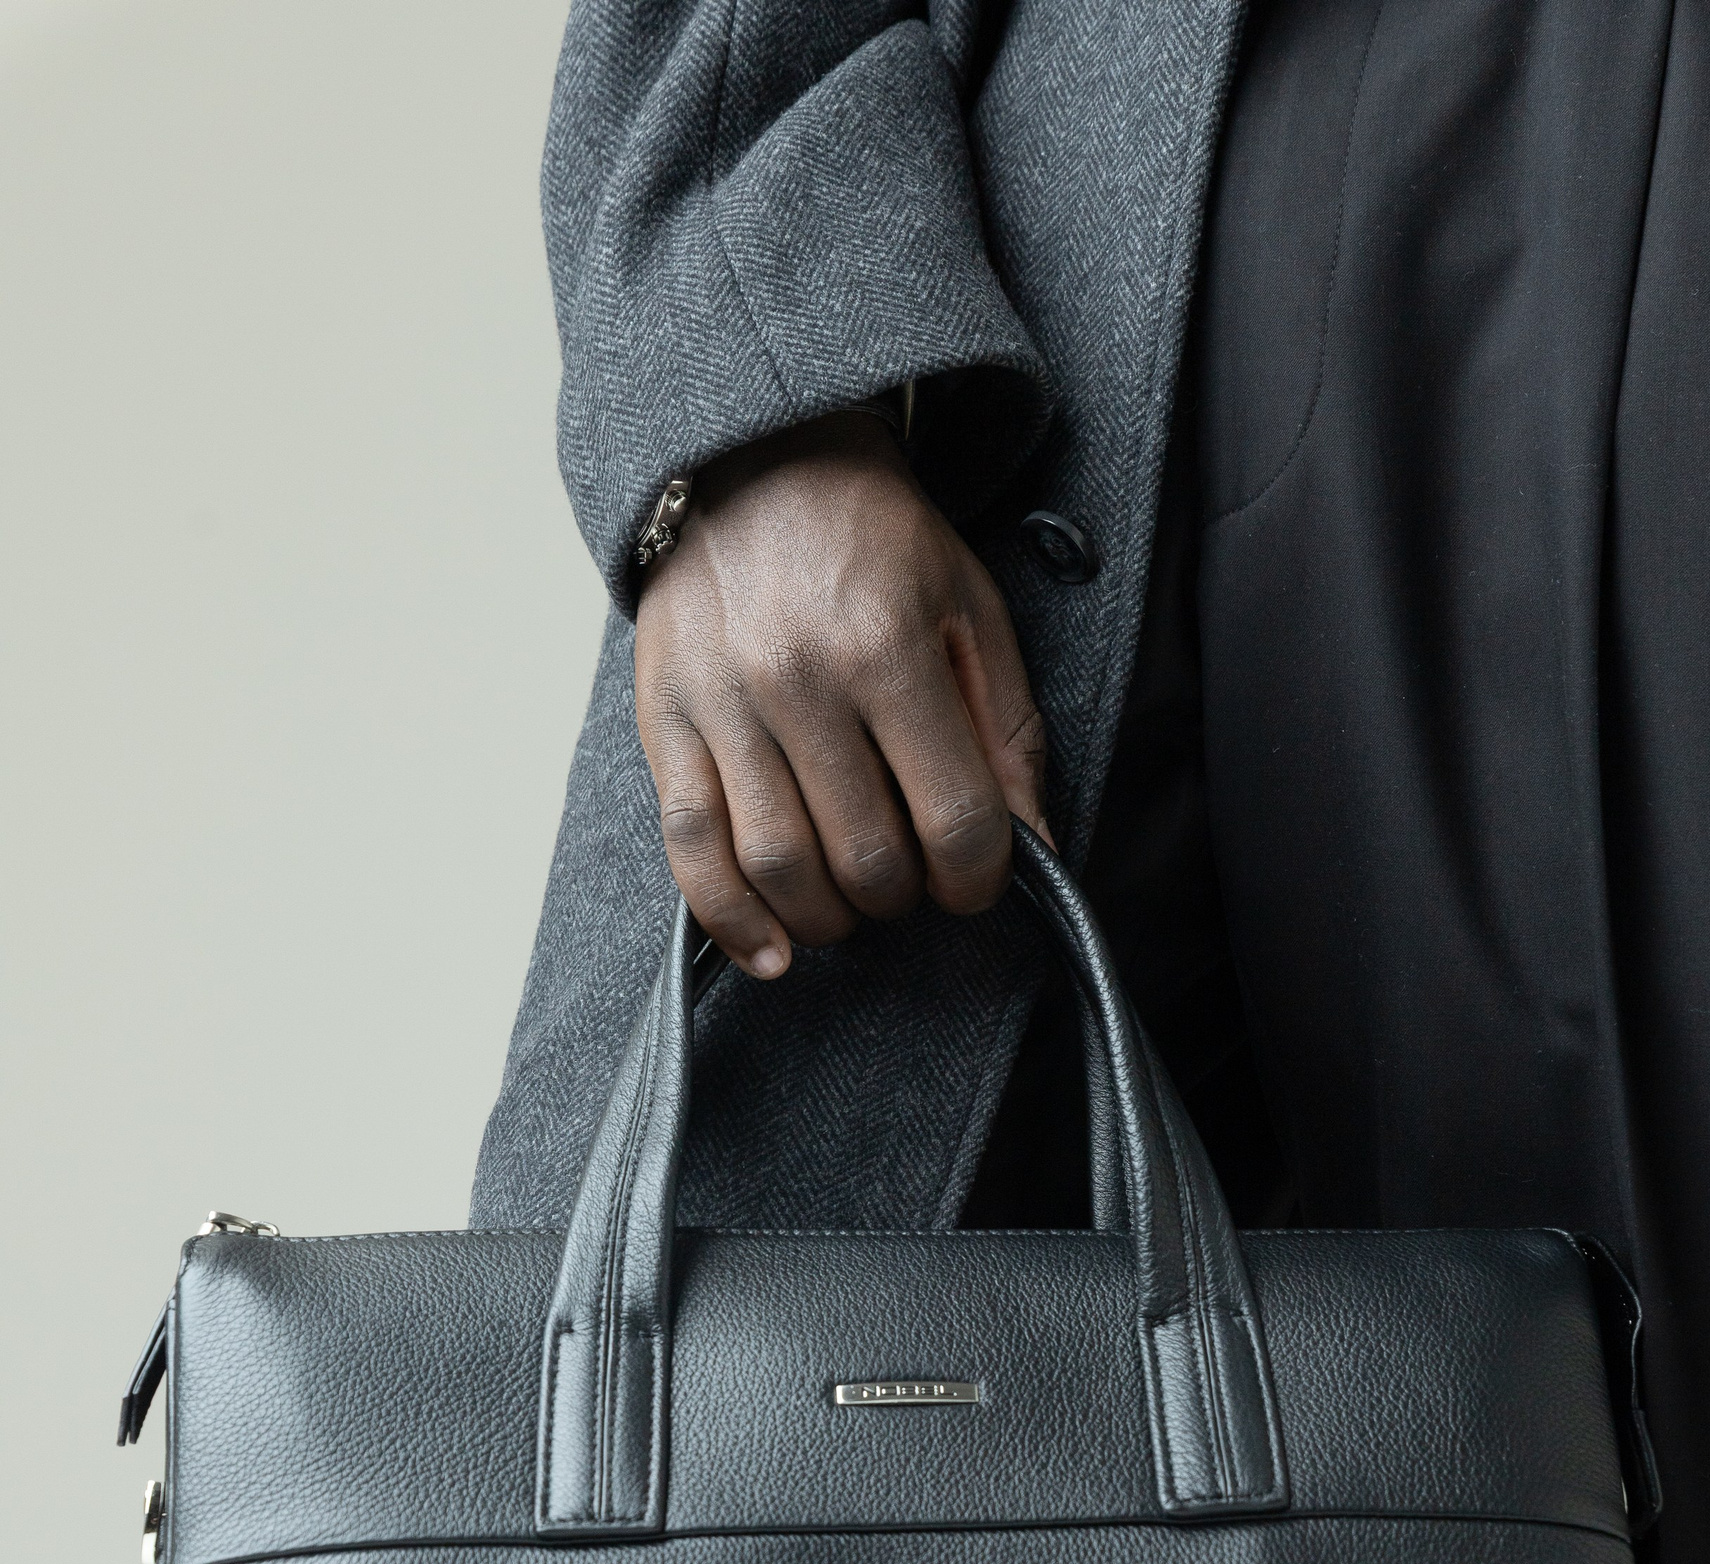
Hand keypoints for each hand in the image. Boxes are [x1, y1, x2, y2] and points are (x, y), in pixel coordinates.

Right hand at [631, 411, 1050, 978]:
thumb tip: (1034, 846)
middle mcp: (797, 679)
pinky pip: (691, 851)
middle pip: (866, 858)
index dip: (979, 878)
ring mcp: (723, 704)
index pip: (953, 819)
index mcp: (886, 647)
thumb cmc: (875, 540)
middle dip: (905, 896)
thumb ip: (1007, 730)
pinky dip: (733, 919)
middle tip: (913, 879)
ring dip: (830, 917)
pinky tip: (773, 951)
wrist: (753, 457)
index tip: (978, 880)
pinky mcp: (664, 722)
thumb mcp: (969, 609)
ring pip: (781, 869)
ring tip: (852, 903)